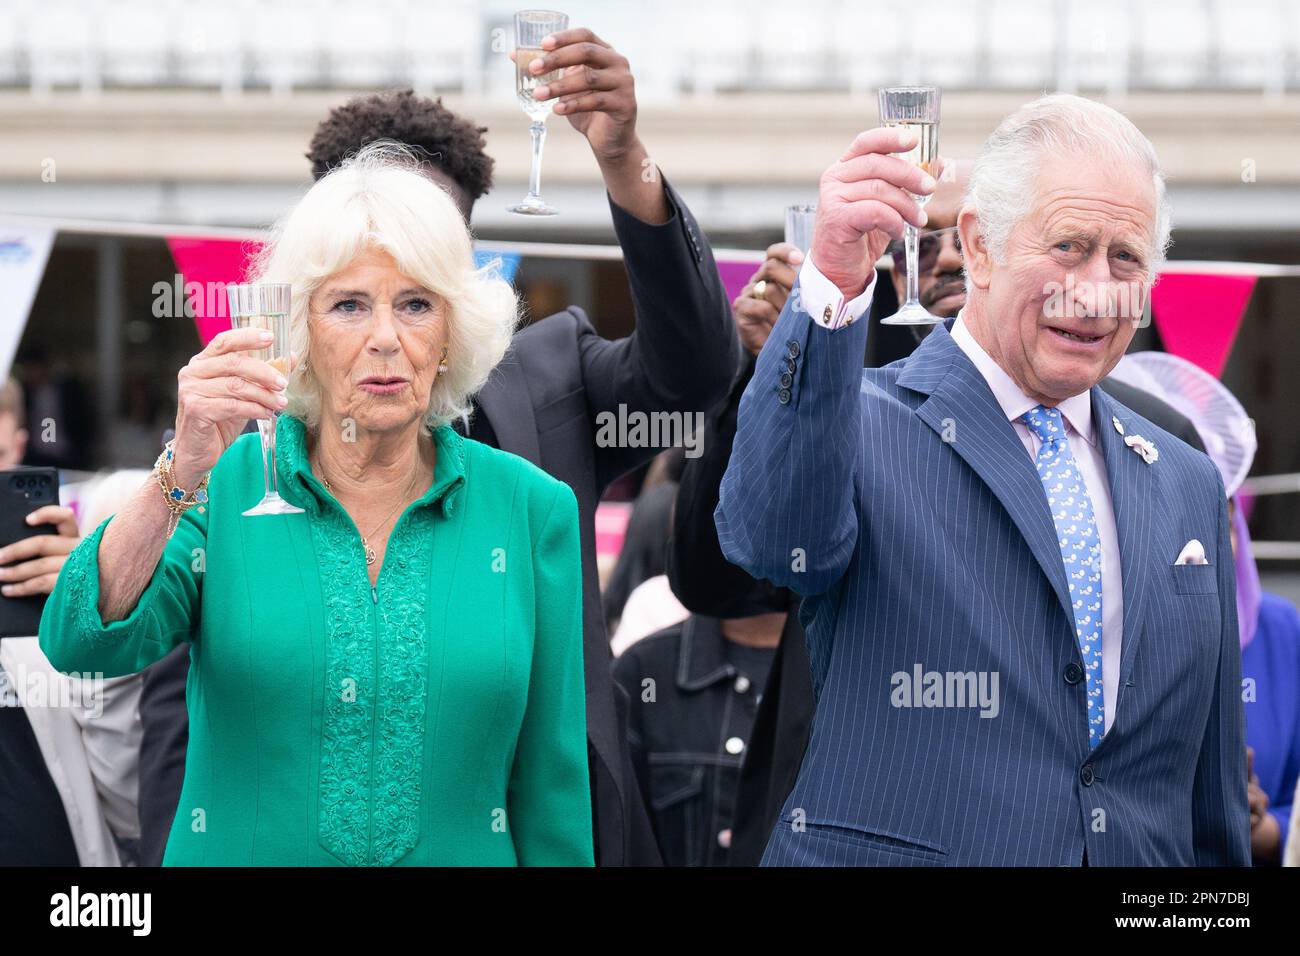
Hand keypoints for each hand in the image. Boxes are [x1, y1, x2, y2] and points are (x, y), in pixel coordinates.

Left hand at [0, 504, 78, 596]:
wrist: (100, 600)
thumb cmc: (82, 577)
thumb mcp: (71, 558)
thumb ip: (54, 550)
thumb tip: (17, 549)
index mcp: (78, 539)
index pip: (66, 518)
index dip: (47, 514)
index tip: (28, 520)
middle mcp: (80, 550)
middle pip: (43, 543)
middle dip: (16, 550)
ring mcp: (77, 568)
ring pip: (39, 565)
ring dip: (14, 572)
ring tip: (0, 575)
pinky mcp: (72, 585)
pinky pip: (41, 583)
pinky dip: (21, 588)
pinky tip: (9, 590)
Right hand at [172, 329, 294, 487]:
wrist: (198, 451)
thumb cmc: (220, 419)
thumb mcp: (242, 394)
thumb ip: (261, 375)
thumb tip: (289, 357)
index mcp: (203, 362)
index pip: (225, 341)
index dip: (247, 337)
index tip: (270, 337)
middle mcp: (193, 372)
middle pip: (234, 363)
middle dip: (264, 373)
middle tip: (283, 384)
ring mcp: (191, 390)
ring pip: (236, 386)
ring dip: (264, 395)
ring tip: (280, 403)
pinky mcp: (196, 409)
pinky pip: (232, 406)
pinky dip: (254, 409)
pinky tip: (267, 414)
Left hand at [516, 28, 637, 163]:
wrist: (609, 139)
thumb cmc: (587, 108)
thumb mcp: (566, 86)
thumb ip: (548, 70)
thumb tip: (513, 56)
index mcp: (605, 52)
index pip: (585, 35)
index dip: (563, 37)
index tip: (542, 44)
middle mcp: (618, 63)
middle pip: (586, 52)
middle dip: (556, 59)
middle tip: (533, 69)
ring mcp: (624, 83)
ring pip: (588, 79)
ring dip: (559, 87)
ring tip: (538, 95)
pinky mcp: (624, 104)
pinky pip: (595, 101)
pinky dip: (572, 105)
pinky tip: (556, 110)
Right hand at [733, 243, 802, 354]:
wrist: (773, 350)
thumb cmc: (790, 325)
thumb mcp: (800, 304)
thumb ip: (804, 290)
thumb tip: (822, 283)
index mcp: (774, 275)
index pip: (774, 254)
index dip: (785, 252)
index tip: (800, 259)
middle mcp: (759, 280)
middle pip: (770, 266)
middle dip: (790, 279)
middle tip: (802, 296)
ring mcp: (748, 293)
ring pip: (769, 289)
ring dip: (785, 306)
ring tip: (792, 321)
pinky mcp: (741, 307)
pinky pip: (761, 306)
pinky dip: (773, 317)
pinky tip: (778, 327)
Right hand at [812, 126, 935, 298]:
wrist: (839, 270)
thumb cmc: (861, 235)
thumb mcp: (880, 203)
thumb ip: (896, 184)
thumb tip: (932, 169)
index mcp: (844, 168)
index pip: (866, 142)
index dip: (890, 137)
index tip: (913, 140)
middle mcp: (835, 178)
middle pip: (878, 164)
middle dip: (910, 175)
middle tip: (930, 188)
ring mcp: (833, 197)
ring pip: (880, 189)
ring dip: (907, 205)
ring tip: (918, 220)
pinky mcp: (837, 217)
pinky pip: (876, 211)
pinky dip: (893, 222)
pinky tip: (897, 232)